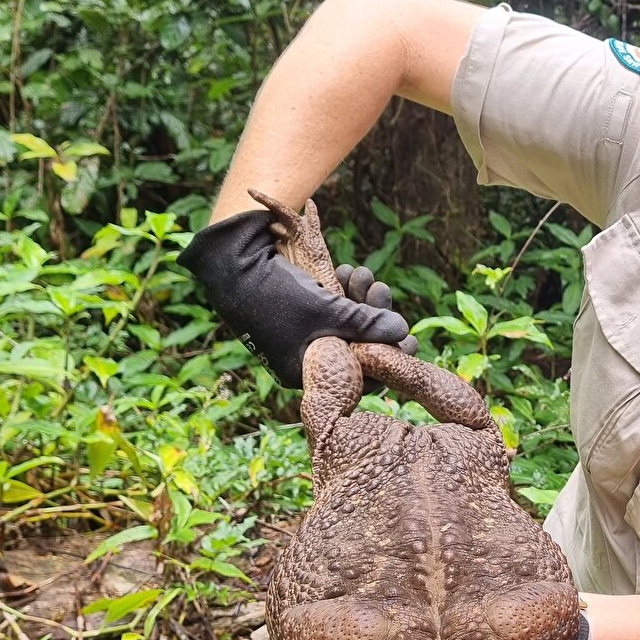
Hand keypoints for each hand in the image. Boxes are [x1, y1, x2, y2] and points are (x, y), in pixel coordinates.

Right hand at [180, 208, 411, 387]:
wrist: (230, 263)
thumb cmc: (277, 295)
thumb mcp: (327, 311)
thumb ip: (367, 324)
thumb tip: (403, 332)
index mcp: (307, 373)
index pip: (358, 376)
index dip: (387, 356)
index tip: (410, 340)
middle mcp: (305, 359)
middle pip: (355, 347)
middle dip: (373, 317)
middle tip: (383, 291)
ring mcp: (302, 336)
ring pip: (345, 324)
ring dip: (360, 298)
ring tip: (364, 273)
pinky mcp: (299, 313)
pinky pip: (331, 311)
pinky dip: (343, 293)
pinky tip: (349, 271)